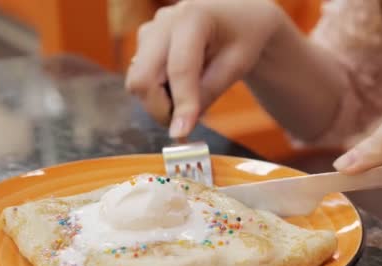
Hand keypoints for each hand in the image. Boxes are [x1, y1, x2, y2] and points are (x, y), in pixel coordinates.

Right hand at [125, 0, 285, 137]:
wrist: (239, 15)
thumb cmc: (243, 36)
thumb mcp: (237, 65)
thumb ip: (208, 93)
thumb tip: (182, 125)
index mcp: (193, 17)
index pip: (180, 69)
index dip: (181, 105)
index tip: (182, 134)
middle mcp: (163, 21)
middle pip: (142, 78)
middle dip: (159, 109)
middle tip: (184, 126)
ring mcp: (150, 31)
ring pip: (138, 81)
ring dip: (159, 102)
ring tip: (191, 100)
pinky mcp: (145, 43)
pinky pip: (141, 78)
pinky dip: (158, 93)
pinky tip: (182, 89)